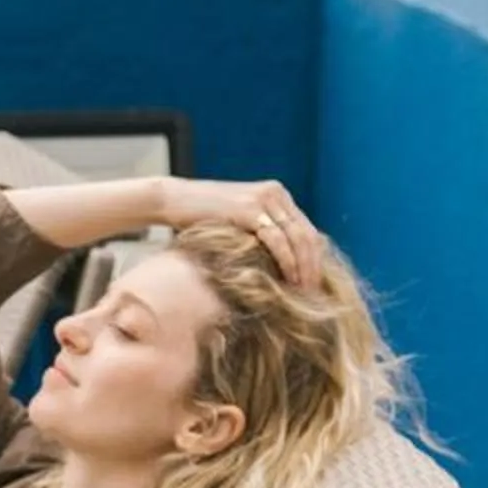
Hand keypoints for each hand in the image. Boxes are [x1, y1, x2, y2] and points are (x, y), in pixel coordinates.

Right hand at [160, 176, 324, 289]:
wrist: (172, 200)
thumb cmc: (199, 217)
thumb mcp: (238, 222)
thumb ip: (259, 233)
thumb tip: (278, 264)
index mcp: (277, 195)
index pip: (307, 230)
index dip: (314, 259)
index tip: (313, 285)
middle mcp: (276, 194)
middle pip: (308, 235)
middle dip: (314, 267)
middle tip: (315, 294)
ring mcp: (264, 199)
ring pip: (298, 238)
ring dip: (304, 268)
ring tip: (304, 292)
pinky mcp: (250, 209)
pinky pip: (277, 240)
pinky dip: (287, 262)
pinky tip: (289, 280)